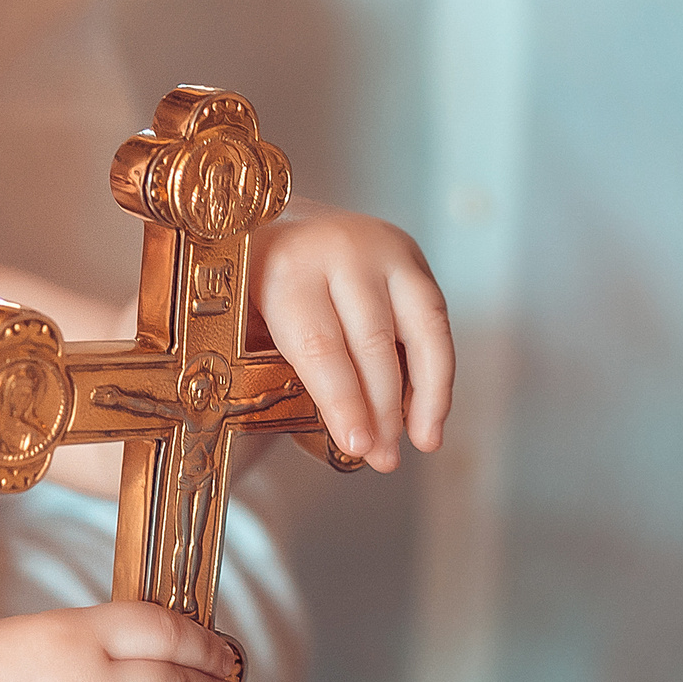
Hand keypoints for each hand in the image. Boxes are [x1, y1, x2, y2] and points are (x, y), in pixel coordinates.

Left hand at [251, 204, 451, 471]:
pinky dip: (438, 373)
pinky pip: (436, 321)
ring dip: (425, 394)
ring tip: (421, 443)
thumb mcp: (245, 322)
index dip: (342, 402)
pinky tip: (431, 415)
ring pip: (419, 328)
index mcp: (285, 267)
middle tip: (384, 458)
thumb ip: (272, 370)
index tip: (357, 447)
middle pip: (371, 341)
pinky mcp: (410, 255)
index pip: (320, 345)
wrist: (277, 223)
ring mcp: (381, 247)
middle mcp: (338, 248)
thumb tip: (330, 439)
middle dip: (382, 408)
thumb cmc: (254, 290)